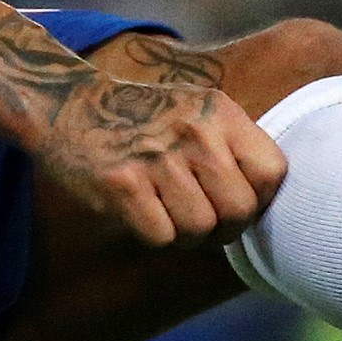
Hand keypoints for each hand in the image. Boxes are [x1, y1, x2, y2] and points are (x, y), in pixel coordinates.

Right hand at [36, 74, 288, 249]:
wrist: (67, 103)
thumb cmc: (144, 119)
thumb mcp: (197, 110)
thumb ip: (234, 146)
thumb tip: (271, 207)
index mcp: (219, 111)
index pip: (273, 172)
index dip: (260, 199)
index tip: (235, 199)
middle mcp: (193, 130)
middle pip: (240, 211)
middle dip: (224, 227)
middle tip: (199, 215)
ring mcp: (156, 156)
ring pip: (201, 230)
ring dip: (186, 234)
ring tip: (166, 209)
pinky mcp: (122, 184)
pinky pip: (162, 237)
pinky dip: (154, 235)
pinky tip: (140, 210)